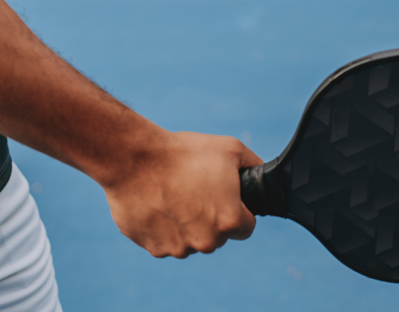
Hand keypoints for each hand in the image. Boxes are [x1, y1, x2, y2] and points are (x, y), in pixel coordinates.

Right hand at [103, 131, 261, 257]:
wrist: (137, 159)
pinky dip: (166, 227)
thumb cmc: (186, 153)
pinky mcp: (154, 248)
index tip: (227, 198)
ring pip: (192, 240)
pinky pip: (168, 241)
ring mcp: (178, 248)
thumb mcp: (232, 150)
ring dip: (188, 224)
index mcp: (229, 221)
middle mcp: (206, 241)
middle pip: (218, 236)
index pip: (246, 228)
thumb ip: (254, 166)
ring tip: (176, 194)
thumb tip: (262, 175)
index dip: (240, 211)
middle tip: (198, 191)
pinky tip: (160, 203)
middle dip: (213, 217)